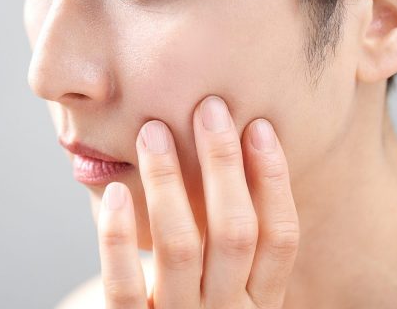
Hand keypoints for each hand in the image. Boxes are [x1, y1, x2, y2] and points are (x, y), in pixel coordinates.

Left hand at [97, 95, 299, 307]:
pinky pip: (125, 286)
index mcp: (262, 303)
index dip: (273, 179)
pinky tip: (116, 193)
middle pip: (235, 231)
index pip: (280, 237)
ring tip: (152, 132)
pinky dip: (118, 237)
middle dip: (222, 164)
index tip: (258, 126)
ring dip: (168, 182)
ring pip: (181, 246)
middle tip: (207, 108)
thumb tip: (231, 153)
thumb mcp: (229, 290)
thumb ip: (231, 246)